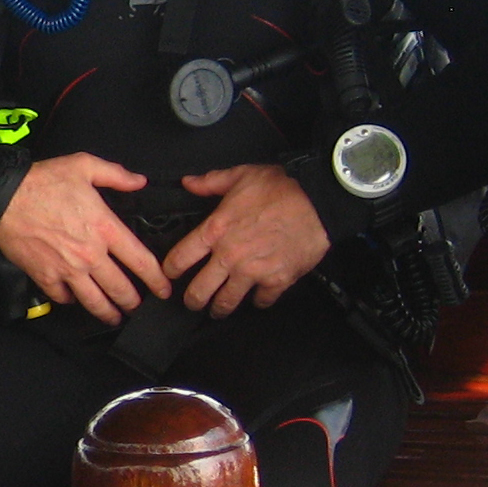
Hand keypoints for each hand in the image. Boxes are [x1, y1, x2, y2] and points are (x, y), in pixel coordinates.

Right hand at [0, 151, 169, 323]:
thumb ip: (116, 174)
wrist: (3, 197)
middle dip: (133, 302)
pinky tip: (76, 299)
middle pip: (121, 288)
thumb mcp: (83, 166)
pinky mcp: (46, 277)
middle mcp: (91, 254)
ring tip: (115, 317)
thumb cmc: (42, 181)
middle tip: (138, 306)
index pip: (141, 261)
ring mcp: (68, 269)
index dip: (157, 279)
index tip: (164, 288)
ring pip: (96, 301)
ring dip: (108, 312)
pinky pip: (65, 298)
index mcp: (105, 228)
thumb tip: (139, 181)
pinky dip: (72, 301)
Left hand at [162, 163, 329, 316]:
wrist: (317, 201)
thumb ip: (210, 182)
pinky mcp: (277, 281)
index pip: (180, 258)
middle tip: (192, 302)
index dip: (170, 270)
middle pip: (199, 290)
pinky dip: (258, 302)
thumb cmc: (280, 187)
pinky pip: (261, 301)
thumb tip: (188, 183)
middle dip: (192, 300)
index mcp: (215, 230)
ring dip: (220, 309)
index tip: (170, 275)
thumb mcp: (240, 176)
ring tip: (217, 311)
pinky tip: (256, 299)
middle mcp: (229, 256)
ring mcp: (253, 272)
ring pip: (227, 302)